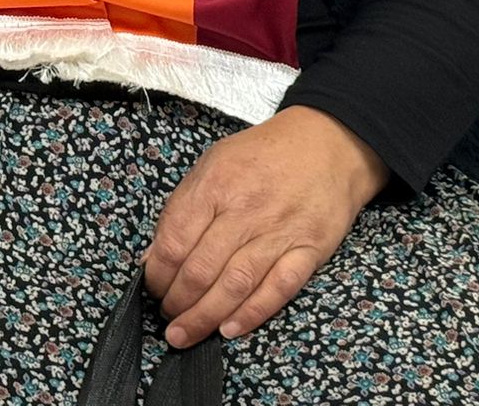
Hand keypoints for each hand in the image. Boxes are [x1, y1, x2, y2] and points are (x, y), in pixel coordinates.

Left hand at [145, 105, 387, 348]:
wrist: (326, 144)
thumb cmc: (260, 155)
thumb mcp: (212, 164)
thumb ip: (181, 207)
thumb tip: (154, 255)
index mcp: (215, 186)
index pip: (175, 239)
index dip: (158, 273)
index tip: (152, 288)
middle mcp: (245, 210)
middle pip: (202, 268)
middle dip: (177, 301)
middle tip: (167, 317)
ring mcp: (279, 233)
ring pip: (235, 284)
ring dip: (205, 316)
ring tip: (185, 334)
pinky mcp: (309, 251)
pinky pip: (278, 289)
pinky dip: (252, 313)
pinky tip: (229, 330)